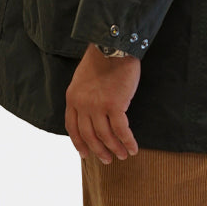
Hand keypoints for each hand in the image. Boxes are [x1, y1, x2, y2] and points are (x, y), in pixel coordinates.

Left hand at [65, 44, 140, 163]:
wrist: (113, 45)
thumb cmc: (101, 59)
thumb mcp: (82, 78)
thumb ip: (83, 96)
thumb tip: (90, 115)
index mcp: (72, 98)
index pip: (73, 128)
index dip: (80, 143)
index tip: (86, 154)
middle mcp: (82, 104)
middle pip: (89, 136)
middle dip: (99, 150)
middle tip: (107, 160)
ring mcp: (98, 106)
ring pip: (105, 136)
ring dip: (115, 149)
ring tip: (122, 155)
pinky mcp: (115, 105)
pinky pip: (121, 130)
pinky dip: (128, 142)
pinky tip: (133, 148)